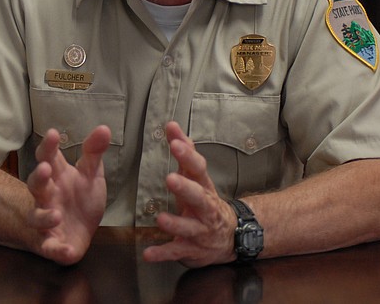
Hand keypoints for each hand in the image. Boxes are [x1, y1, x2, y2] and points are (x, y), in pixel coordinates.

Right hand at [26, 125, 110, 264]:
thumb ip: (94, 152)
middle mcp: (47, 197)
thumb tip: (104, 128)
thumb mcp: (90, 174)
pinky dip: (56, 250)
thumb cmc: (79, 198)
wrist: (78, 231)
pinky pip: (50, 248)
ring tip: (56, 215)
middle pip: (36, 184)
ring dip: (43, 216)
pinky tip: (64, 250)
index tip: (54, 134)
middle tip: (45, 169)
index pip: (48, 157)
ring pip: (37, 217)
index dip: (49, 146)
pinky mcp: (52, 244)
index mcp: (57, 176)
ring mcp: (47, 220)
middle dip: (39, 177)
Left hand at [142, 121, 236, 267]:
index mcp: (204, 188)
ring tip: (161, 219)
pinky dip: (162, 254)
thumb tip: (172, 125)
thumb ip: (184, 152)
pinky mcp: (191, 250)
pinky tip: (147, 254)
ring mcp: (200, 231)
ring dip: (175, 223)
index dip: (188, 155)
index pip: (198, 169)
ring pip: (189, 227)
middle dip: (185, 188)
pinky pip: (175, 252)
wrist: (232, 238)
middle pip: (198, 197)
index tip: (175, 142)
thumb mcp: (198, 177)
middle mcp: (205, 209)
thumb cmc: (207, 202)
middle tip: (170, 179)